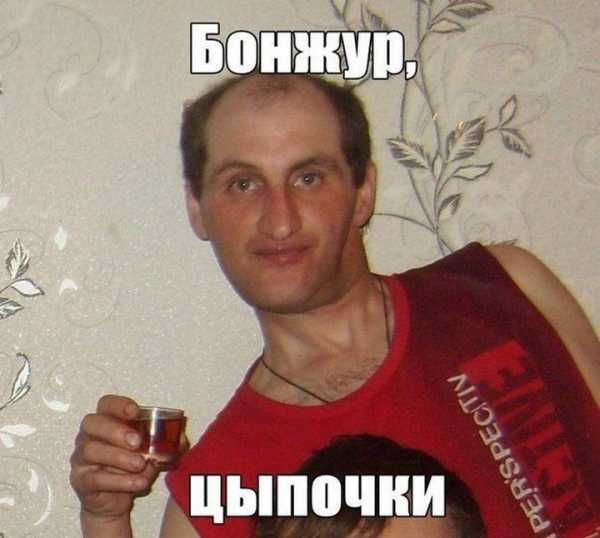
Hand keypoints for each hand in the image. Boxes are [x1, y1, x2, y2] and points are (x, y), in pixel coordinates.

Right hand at [70, 395, 158, 521]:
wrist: (117, 500)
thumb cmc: (133, 466)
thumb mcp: (153, 451)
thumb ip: (167, 443)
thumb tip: (182, 439)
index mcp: (107, 421)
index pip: (106, 404)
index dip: (119, 405)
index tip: (136, 411)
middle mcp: (89, 436)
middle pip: (92, 423)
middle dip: (116, 430)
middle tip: (137, 442)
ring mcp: (81, 458)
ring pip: (91, 450)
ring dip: (119, 457)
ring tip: (140, 464)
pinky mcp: (81, 480)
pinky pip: (95, 478)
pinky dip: (119, 481)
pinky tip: (137, 482)